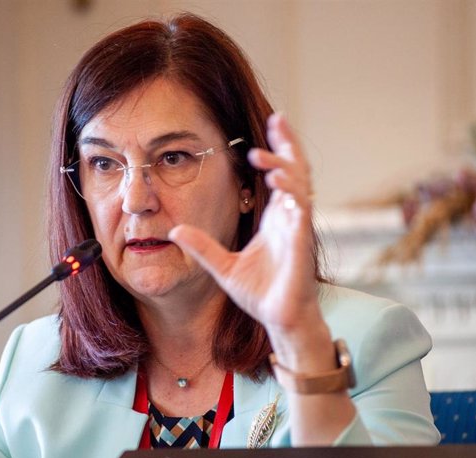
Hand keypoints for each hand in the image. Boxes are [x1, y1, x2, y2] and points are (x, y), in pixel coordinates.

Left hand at [169, 113, 328, 353]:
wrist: (278, 320)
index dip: (276, 150)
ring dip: (285, 167)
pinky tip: (279, 182)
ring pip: (300, 187)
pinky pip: (300, 213)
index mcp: (275, 219)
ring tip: (262, 155)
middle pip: (296, 171)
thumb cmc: (260, 294)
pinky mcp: (302, 245)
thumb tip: (173, 230)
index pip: (279, 174)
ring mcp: (298, 230)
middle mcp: (290, 218)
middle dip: (287, 145)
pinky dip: (292, 195)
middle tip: (277, 118)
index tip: (268, 126)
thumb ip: (201, 246)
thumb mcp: (222, 266)